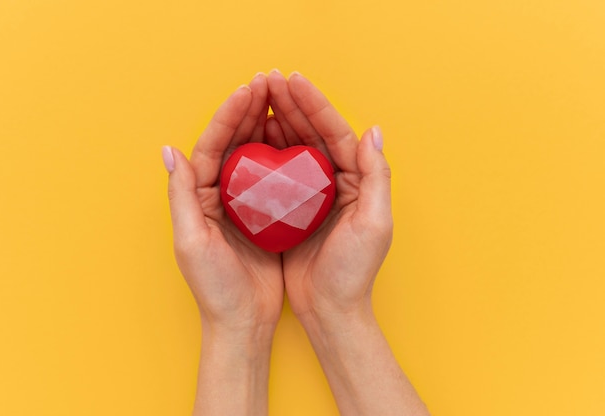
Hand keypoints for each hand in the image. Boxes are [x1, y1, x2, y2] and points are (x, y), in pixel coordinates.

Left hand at [163, 73, 282, 414]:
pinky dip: (285, 155)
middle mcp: (219, 196)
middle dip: (249, 112)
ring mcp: (244, 204)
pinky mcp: (266, 216)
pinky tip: (299, 139)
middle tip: (269, 84)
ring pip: (255, 155)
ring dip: (267, 126)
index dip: (229, 116)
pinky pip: (276, 177)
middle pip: (234, 144)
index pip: (211, 145)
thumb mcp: (190, 242)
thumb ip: (181, 196)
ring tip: (284, 100)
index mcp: (198, 197)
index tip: (249, 91)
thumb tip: (169, 151)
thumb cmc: (214, 287)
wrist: (243, 321)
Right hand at [266, 70, 391, 326]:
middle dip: (292, 105)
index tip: (292, 81)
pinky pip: (277, 172)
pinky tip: (251, 138)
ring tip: (257, 98)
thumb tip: (374, 131)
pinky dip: (266, 152)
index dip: (315, 104)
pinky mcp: (292, 209)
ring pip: (293, 148)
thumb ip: (377, 177)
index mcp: (357, 181)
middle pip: (313, 134)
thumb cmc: (354, 271)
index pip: (336, 132)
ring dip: (277, 121)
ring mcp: (311, 195)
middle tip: (268, 80)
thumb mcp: (374, 225)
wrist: (330, 309)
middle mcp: (335, 182)